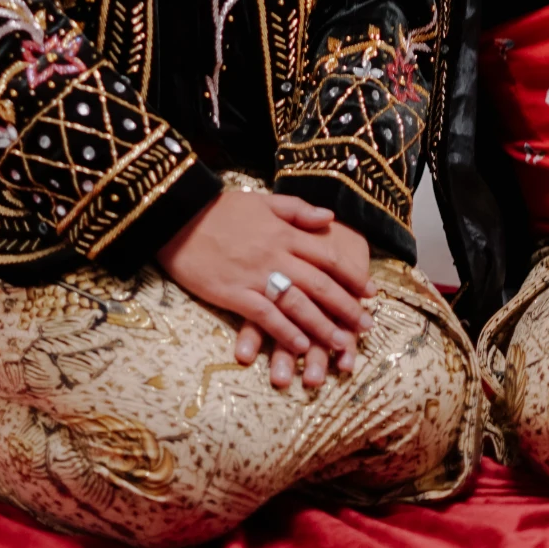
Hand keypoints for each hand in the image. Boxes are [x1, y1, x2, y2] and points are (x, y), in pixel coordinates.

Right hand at [233, 217, 372, 390]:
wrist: (179, 217)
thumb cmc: (221, 210)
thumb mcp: (263, 201)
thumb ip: (298, 210)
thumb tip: (329, 218)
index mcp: (284, 232)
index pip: (327, 256)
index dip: (351, 275)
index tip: (369, 292)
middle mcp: (275, 255)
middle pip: (319, 284)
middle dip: (346, 306)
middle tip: (366, 326)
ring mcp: (255, 276)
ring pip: (297, 304)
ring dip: (322, 326)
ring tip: (341, 344)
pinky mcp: (234, 295)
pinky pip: (265, 317)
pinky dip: (285, 332)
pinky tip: (301, 347)